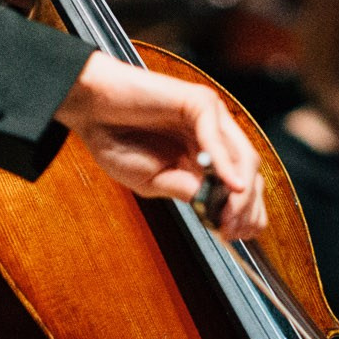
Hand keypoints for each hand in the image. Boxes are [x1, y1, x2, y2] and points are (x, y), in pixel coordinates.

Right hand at [54, 52, 263, 240]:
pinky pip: (216, 136)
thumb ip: (185, 190)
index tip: (235, 237)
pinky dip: (225, 163)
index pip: (240, 184)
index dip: (245, 212)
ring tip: (230, 216)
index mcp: (205, 154)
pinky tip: (229, 186)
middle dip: (248, 207)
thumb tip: (218, 210)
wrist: (89, 107)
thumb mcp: (152, 180)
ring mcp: (210, 117)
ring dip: (241, 192)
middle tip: (234, 232)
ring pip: (243, 156)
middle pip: (249, 172)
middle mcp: (214, 134)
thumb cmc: (115, 139)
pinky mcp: (199, 102)